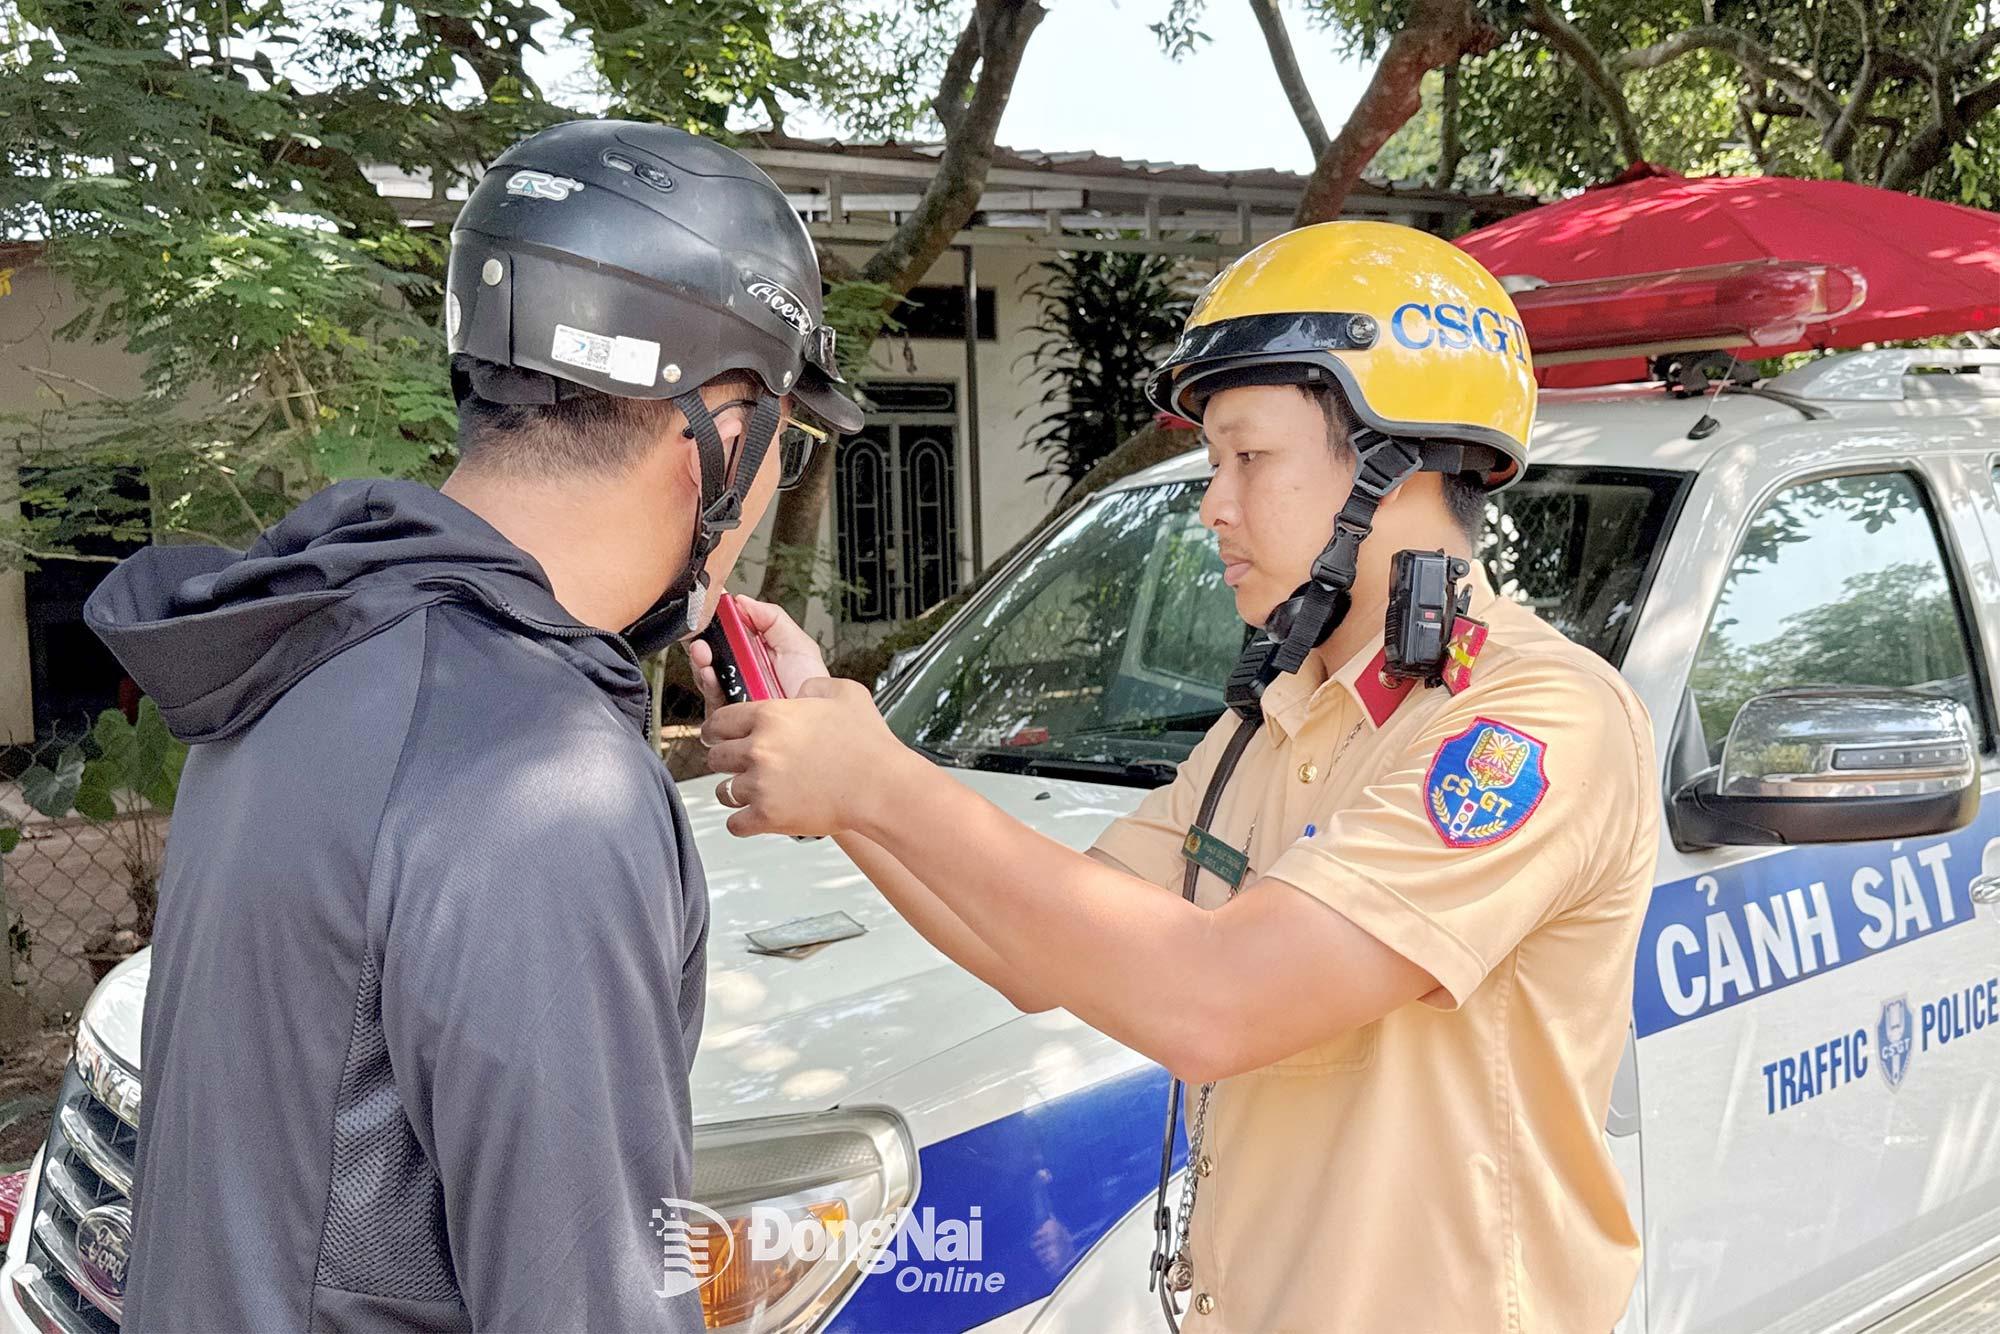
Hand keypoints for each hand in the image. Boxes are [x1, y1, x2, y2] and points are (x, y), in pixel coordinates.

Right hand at [687, 595, 829, 716]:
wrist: (817, 726)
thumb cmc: (811, 690)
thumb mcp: (797, 645)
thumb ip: (772, 618)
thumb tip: (741, 601)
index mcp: (756, 655)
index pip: (728, 634)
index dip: (716, 621)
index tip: (710, 608)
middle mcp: (741, 674)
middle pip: (711, 653)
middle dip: (702, 640)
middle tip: (700, 631)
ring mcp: (733, 696)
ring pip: (707, 675)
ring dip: (701, 660)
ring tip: (703, 651)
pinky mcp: (728, 719)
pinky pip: (711, 699)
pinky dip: (708, 684)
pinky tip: (711, 674)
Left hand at [702, 677, 902, 836]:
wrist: (880, 787)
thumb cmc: (868, 744)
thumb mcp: (845, 693)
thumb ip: (815, 685)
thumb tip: (801, 689)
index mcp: (771, 716)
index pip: (720, 721)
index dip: (716, 730)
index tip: (716, 736)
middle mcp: (759, 749)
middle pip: (716, 756)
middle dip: (724, 760)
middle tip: (734, 764)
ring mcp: (760, 784)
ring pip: (723, 791)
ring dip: (733, 791)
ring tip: (749, 792)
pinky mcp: (768, 816)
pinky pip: (735, 824)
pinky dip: (742, 822)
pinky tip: (753, 817)